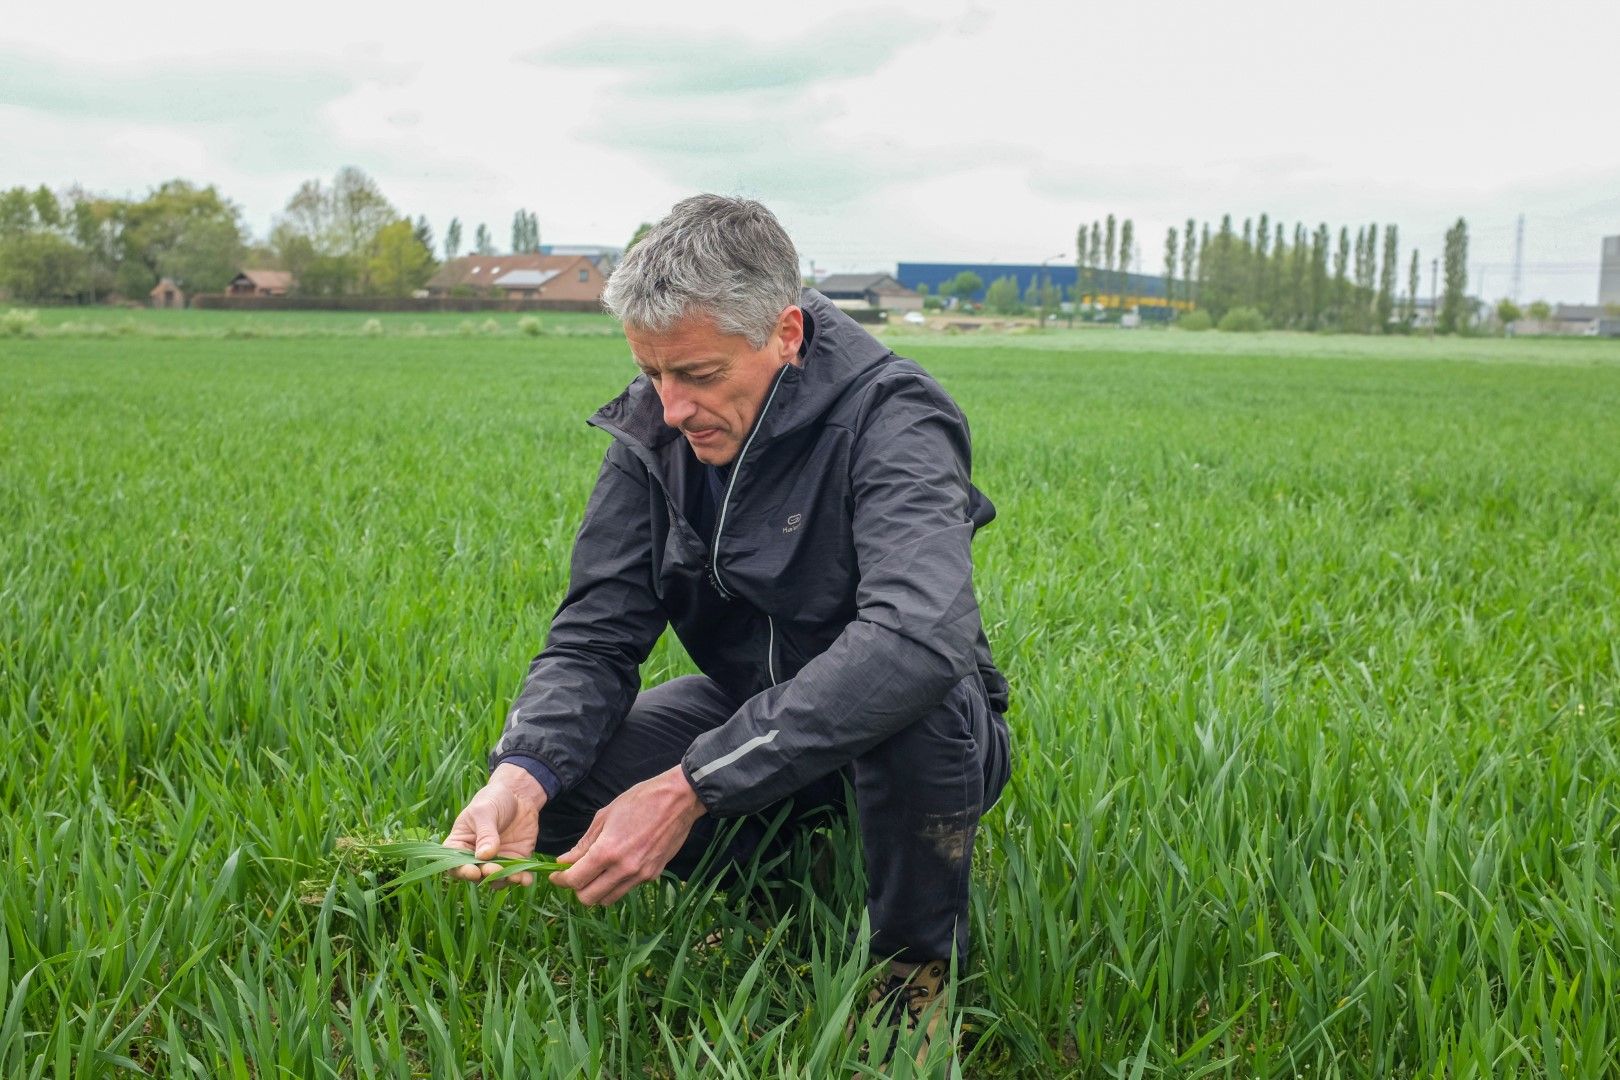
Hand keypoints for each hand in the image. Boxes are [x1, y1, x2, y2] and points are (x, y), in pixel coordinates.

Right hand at [444, 763, 546, 887]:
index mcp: (460, 844)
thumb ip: (485, 833)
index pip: (454, 864)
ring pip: (497, 879)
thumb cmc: (493, 799)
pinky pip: (517, 874)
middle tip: (495, 869)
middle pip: (477, 875)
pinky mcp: (515, 860)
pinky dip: (522, 879)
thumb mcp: (485, 812)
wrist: (519, 795)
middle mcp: (476, 857)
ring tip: (514, 877)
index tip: (473, 871)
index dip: (462, 871)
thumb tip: (484, 855)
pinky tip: (526, 879)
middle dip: (486, 874)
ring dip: (504, 880)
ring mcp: (496, 860)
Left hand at [549, 765, 705, 905]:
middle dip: (577, 888)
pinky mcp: (653, 875)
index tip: (556, 874)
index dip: (560, 879)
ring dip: (596, 890)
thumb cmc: (640, 800)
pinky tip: (616, 867)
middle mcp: (623, 869)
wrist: (679, 800)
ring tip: (594, 873)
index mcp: (607, 851)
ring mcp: (640, 875)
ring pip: (608, 899)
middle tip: (575, 873)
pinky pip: (626, 889)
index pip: (575, 880)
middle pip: (589, 898)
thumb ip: (584, 843)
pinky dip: (615, 884)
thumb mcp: (605, 816)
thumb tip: (565, 861)